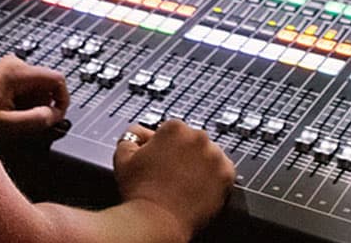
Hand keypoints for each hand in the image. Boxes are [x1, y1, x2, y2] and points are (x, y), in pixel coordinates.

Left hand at [0, 55, 68, 139]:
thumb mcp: (6, 126)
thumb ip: (34, 121)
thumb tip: (54, 116)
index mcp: (17, 71)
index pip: (57, 79)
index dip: (62, 100)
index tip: (57, 118)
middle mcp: (16, 64)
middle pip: (47, 84)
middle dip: (43, 106)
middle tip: (27, 124)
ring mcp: (11, 67)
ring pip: (38, 88)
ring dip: (33, 106)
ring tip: (13, 119)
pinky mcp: (7, 73)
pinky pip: (28, 88)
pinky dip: (25, 103)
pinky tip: (9, 113)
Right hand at [113, 120, 234, 238]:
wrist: (155, 222)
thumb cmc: (139, 192)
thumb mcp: (124, 156)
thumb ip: (132, 135)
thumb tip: (142, 133)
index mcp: (175, 127)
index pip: (175, 132)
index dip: (167, 149)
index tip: (164, 163)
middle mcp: (198, 136)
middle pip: (193, 142)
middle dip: (185, 156)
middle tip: (174, 176)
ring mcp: (214, 155)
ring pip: (209, 156)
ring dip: (201, 166)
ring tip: (186, 185)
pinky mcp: (226, 174)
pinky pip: (224, 171)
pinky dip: (215, 179)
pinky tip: (199, 189)